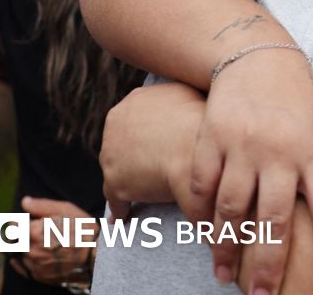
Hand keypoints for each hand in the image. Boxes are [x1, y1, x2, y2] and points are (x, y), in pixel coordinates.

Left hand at [10, 197, 94, 285]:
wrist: (96, 256)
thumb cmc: (83, 230)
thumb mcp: (67, 210)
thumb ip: (42, 206)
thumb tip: (24, 202)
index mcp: (34, 231)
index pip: (14, 224)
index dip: (22, 221)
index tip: (28, 221)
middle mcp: (31, 250)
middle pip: (17, 240)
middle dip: (25, 235)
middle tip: (40, 233)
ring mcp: (34, 265)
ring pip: (21, 253)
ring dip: (27, 248)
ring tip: (45, 245)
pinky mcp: (39, 276)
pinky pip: (24, 268)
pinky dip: (25, 262)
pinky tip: (34, 257)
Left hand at [100, 82, 207, 220]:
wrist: (194, 150)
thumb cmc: (201, 123)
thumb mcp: (192, 96)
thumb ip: (181, 100)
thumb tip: (191, 107)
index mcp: (135, 101)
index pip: (138, 119)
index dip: (150, 132)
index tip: (160, 141)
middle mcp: (116, 124)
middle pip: (124, 143)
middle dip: (137, 154)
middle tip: (157, 167)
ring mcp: (112, 153)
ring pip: (118, 170)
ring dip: (130, 180)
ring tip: (146, 194)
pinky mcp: (115, 182)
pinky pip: (115, 198)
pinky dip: (120, 207)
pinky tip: (124, 216)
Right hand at [190, 48, 312, 294]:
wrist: (258, 56)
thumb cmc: (305, 98)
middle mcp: (281, 150)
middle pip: (276, 218)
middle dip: (269, 265)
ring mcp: (243, 143)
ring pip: (232, 207)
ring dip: (228, 248)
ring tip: (226, 278)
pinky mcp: (211, 137)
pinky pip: (201, 186)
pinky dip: (201, 216)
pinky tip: (205, 240)